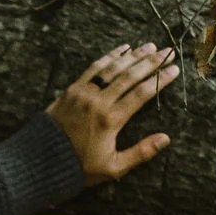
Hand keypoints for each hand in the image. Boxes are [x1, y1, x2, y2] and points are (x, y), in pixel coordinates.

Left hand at [47, 41, 177, 181]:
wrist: (40, 160)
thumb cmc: (79, 168)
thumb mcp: (113, 168)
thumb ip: (140, 152)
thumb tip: (165, 139)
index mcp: (110, 120)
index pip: (142, 94)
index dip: (160, 79)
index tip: (175, 69)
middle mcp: (98, 102)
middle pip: (130, 75)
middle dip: (151, 62)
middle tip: (168, 51)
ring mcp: (83, 93)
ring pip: (112, 68)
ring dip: (133, 55)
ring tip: (150, 46)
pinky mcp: (71, 89)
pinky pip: (93, 68)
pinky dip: (109, 57)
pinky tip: (122, 49)